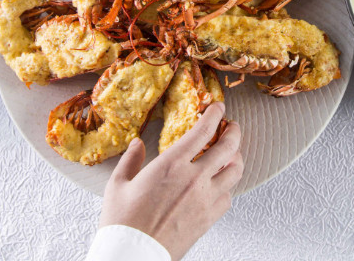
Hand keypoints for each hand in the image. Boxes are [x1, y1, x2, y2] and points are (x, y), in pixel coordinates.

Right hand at [99, 103, 241, 260]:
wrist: (134, 256)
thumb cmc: (123, 222)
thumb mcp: (118, 185)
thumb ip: (130, 160)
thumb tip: (137, 143)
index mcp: (171, 164)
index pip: (203, 131)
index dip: (215, 115)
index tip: (218, 108)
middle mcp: (194, 178)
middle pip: (228, 147)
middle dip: (234, 132)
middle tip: (233, 126)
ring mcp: (205, 199)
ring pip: (235, 171)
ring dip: (236, 158)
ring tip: (232, 153)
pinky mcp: (209, 218)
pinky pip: (228, 196)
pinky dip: (228, 186)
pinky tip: (220, 184)